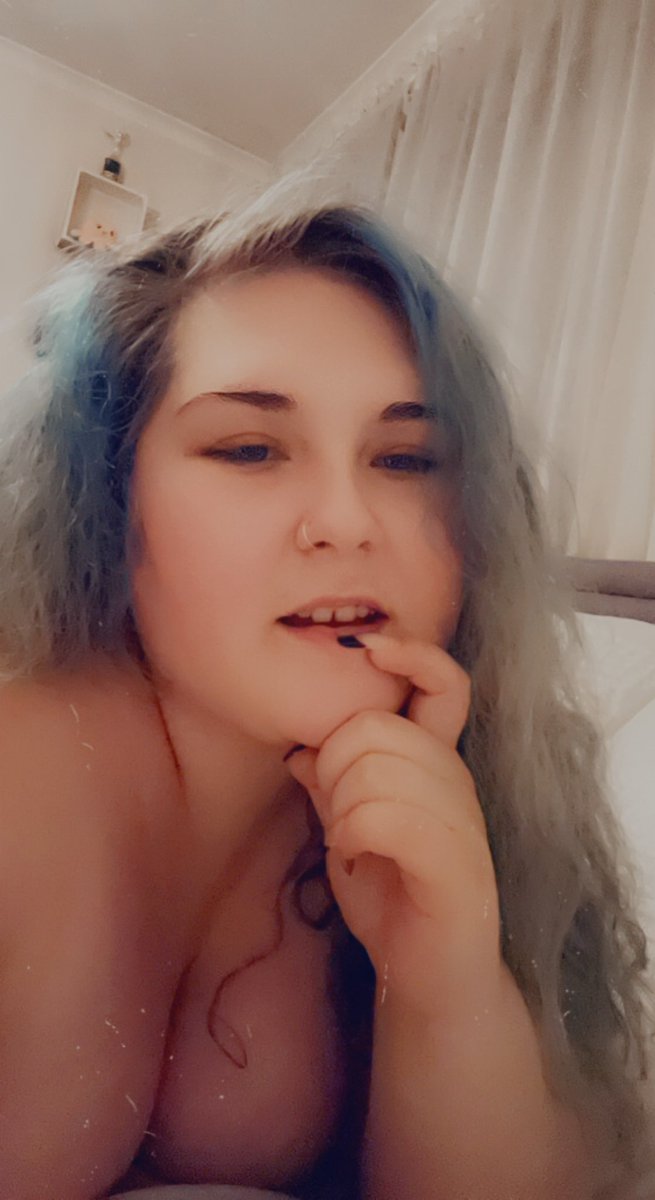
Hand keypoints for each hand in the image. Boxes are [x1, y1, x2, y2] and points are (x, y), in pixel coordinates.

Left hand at [287, 632, 501, 1016]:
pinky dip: (355, 834)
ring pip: (374, 771)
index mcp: (435, 762)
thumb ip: (331, 784)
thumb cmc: (391, 896)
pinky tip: (356, 857)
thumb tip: (299, 746)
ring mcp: (462, 820)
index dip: (411, 655)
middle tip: (338, 813)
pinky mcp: (456, 863)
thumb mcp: (348, 829)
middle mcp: (456, 780)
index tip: (366, 649)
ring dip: (342, 808)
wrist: (428, 979)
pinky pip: (386, 818)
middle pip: (375, 728)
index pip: (444, 684)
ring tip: (350, 842)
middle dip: (334, 767)